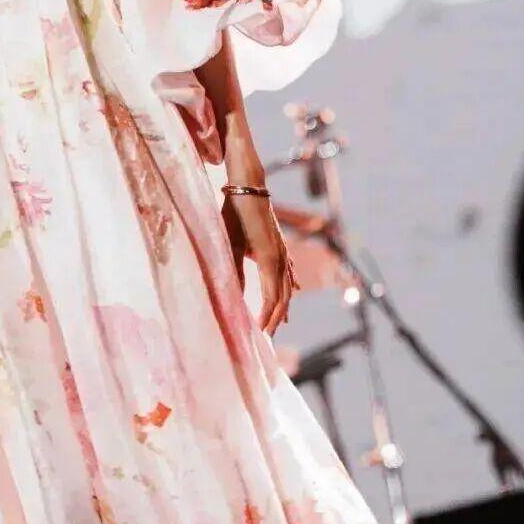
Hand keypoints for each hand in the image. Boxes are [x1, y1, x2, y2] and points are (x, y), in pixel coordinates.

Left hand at [220, 190, 298, 335]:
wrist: (248, 186)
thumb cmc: (235, 213)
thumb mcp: (230, 242)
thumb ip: (235, 270)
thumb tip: (236, 297)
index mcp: (269, 260)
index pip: (272, 298)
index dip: (266, 317)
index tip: (259, 335)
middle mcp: (281, 258)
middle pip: (283, 296)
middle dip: (276, 317)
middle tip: (267, 337)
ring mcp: (283, 251)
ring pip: (287, 286)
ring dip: (283, 305)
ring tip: (279, 323)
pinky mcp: (279, 244)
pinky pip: (288, 271)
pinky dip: (289, 285)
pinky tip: (293, 290)